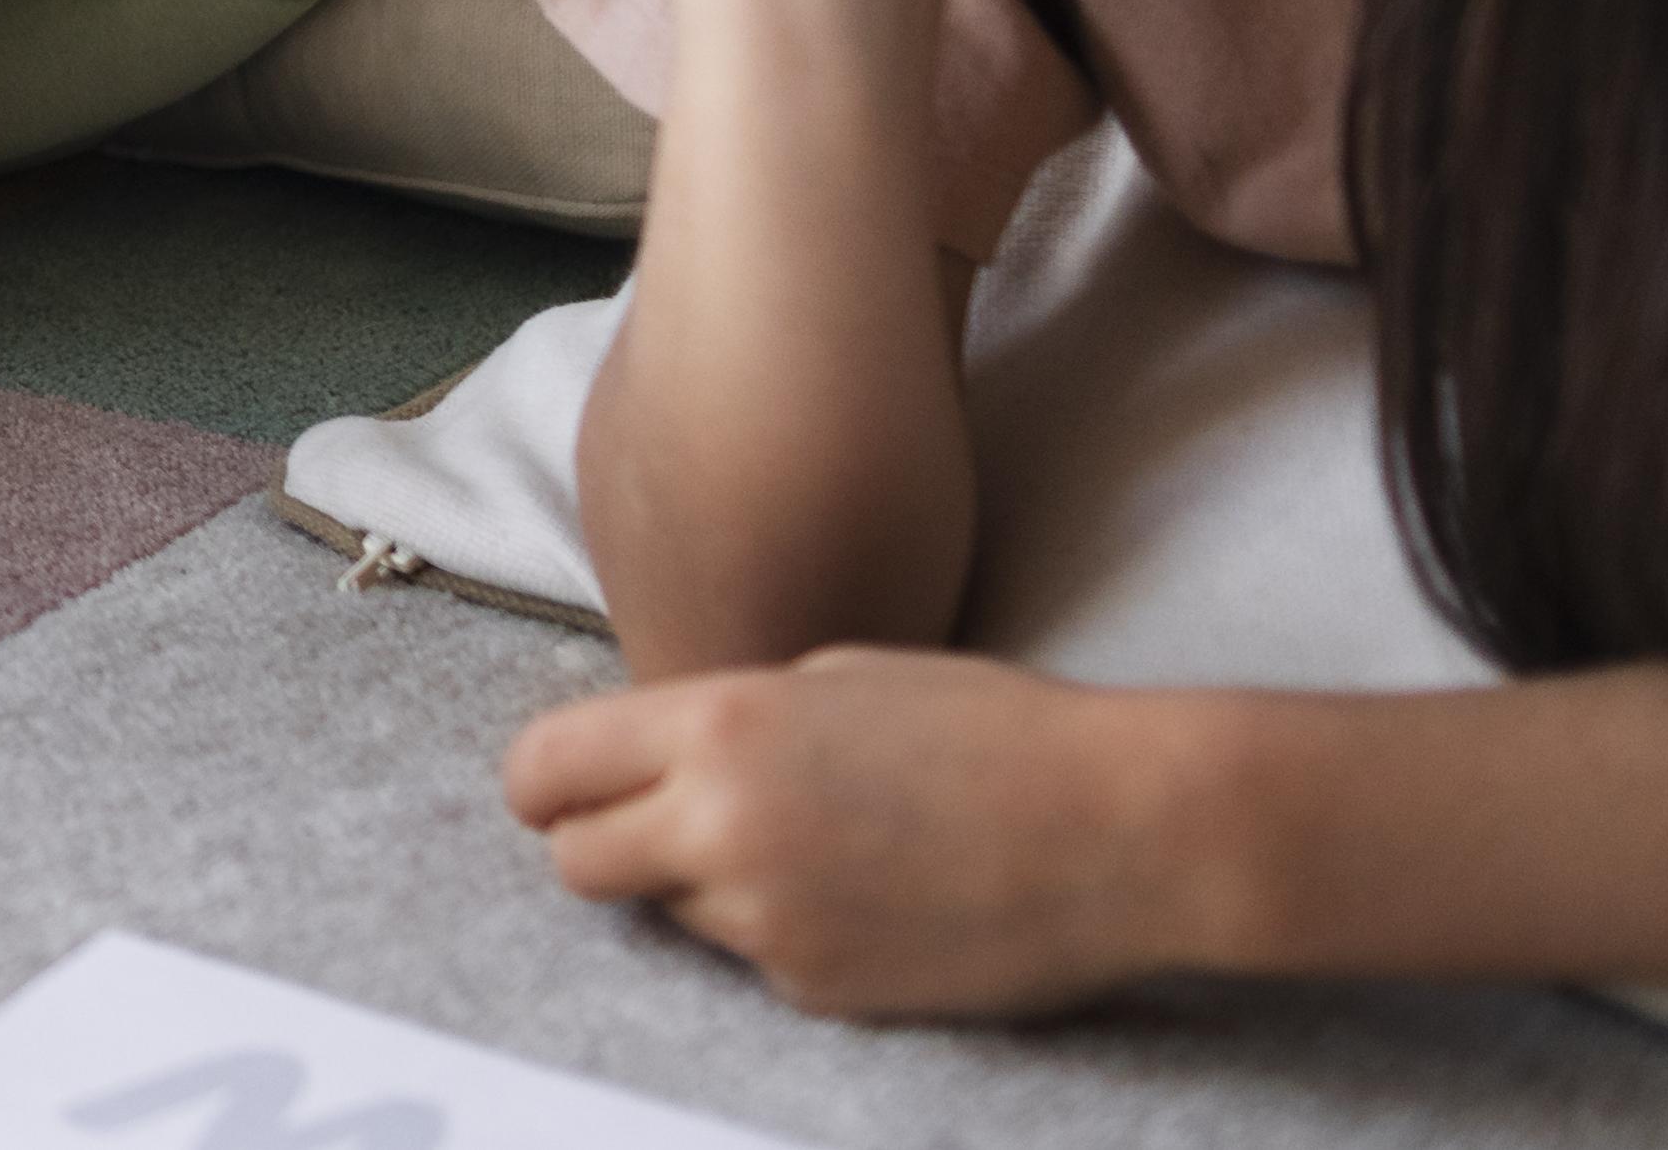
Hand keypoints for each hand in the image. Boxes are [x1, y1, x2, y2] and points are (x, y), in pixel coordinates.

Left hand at [509, 651, 1207, 1014]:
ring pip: (671, 915)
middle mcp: (722, 827)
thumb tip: (652, 754)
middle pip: (577, 862)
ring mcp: (769, 921)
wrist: (1126, 831)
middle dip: (603, 844)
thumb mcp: (835, 675)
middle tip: (659, 829)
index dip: (541, 784)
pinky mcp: (820, 992)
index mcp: (716, 726)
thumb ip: (723, 719)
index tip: (554, 792)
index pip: (544, 769)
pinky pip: (758, 962)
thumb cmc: (994, 728)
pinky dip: (787, 935)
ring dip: (705, 888)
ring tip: (814, 847)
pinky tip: (870, 897)